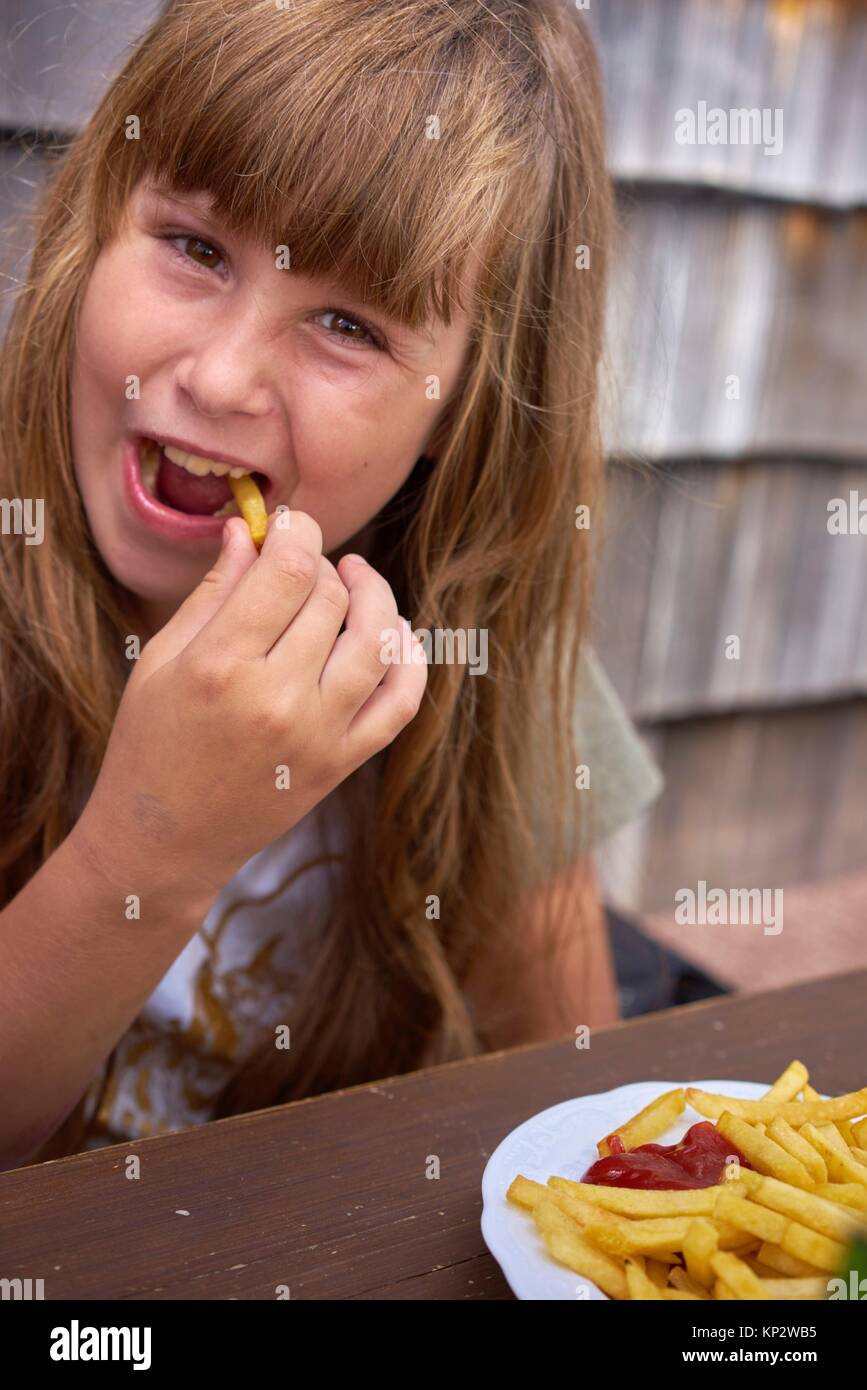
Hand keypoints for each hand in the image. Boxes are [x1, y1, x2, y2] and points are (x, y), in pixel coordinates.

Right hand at [73, 510, 426, 903]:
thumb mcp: (161, 662)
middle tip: (302, 565)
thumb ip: (211, 593)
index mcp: (221, 667)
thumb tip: (246, 531)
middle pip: (331, 599)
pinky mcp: (343, 763)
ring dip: (375, 597)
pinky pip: (401, 702)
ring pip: (377, 641)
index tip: (291, 526)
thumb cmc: (151, 744)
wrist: (165, 841)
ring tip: (355, 581)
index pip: (288, 572)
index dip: (298, 533)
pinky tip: (392, 632)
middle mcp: (277, 699)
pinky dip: (409, 660)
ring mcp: (319, 735)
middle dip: (322, 566)